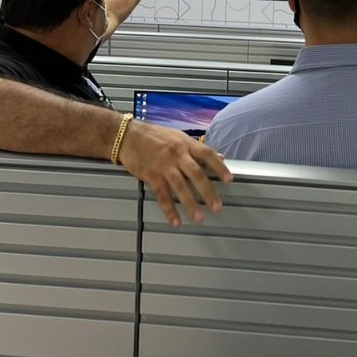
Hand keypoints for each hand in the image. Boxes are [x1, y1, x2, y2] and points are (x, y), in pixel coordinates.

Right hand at [118, 119, 232, 226]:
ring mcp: (164, 166)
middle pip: (196, 174)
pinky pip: (162, 195)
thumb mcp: (178, 136)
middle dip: (208, 191)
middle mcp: (177, 155)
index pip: (207, 154)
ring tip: (199, 218)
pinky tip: (176, 221)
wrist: (127, 136)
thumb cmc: (154, 136)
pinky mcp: (151, 176)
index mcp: (185, 144)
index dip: (219, 167)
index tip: (229, 180)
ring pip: (180, 187)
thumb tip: (220, 156)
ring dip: (191, 203)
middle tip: (217, 207)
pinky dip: (169, 210)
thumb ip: (198, 148)